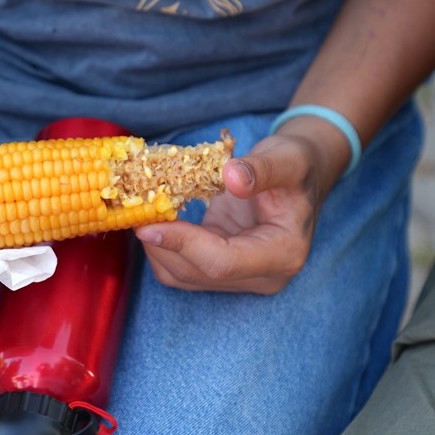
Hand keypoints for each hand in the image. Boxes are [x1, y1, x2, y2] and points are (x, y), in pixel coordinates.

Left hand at [134, 122, 344, 293]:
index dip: (183, 245)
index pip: (224, 262)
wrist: (300, 175)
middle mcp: (263, 275)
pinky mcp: (221, 267)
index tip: (149, 225)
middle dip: (161, 246)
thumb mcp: (287, 158)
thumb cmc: (297, 165)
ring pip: (183, 276)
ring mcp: (241, 276)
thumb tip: (231, 177)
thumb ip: (262, 169)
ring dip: (156, 248)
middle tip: (134, 210)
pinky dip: (162, 247)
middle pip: (198, 274)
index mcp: (284, 253)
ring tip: (140, 212)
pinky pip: (182, 266)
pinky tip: (154, 218)